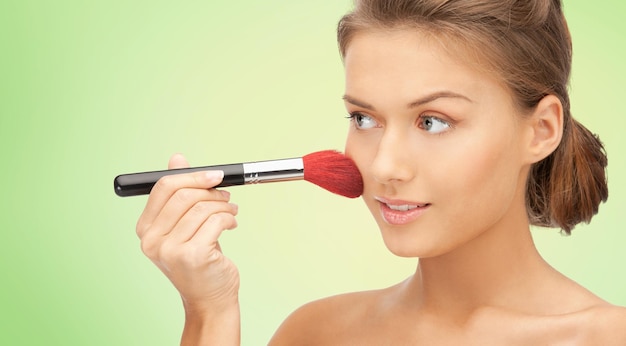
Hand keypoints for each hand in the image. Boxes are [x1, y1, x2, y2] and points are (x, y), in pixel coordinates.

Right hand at [136, 154, 239, 312]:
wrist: (209, 298)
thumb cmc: (199, 259)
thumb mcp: (184, 224)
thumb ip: (179, 193)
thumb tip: (177, 158)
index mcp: (145, 229)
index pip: (163, 188)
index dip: (192, 176)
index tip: (214, 175)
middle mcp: (152, 240)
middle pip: (183, 195)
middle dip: (211, 190)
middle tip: (226, 195)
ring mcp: (170, 250)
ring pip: (202, 207)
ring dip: (223, 205)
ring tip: (231, 211)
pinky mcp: (193, 255)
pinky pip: (215, 221)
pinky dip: (229, 218)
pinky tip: (232, 224)